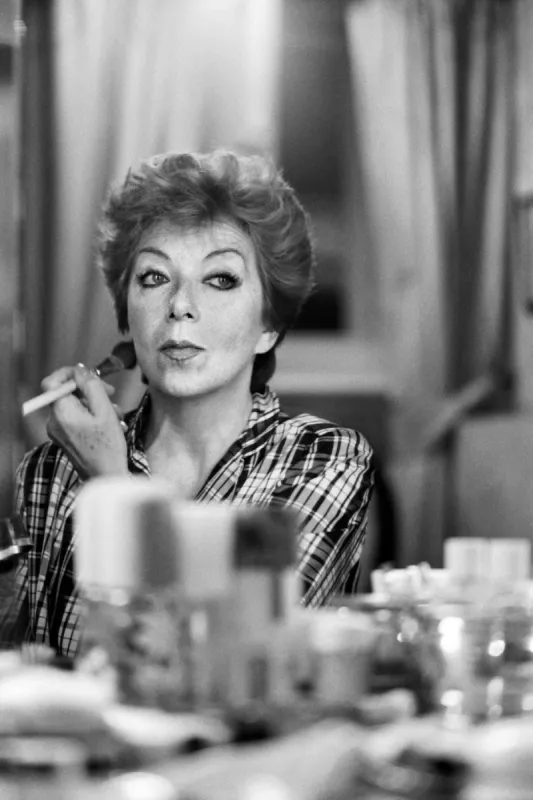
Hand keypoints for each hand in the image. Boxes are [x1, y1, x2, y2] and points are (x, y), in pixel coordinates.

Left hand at [43, 364, 129, 479]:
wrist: (105, 476)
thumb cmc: (108, 446)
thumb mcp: (105, 410)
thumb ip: (91, 386)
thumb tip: (80, 370)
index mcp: (62, 412)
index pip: (51, 382)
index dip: (68, 373)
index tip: (88, 375)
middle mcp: (54, 421)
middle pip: (65, 393)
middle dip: (89, 389)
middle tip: (111, 392)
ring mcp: (57, 431)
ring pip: (73, 405)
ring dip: (94, 404)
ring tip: (114, 413)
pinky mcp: (64, 438)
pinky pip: (74, 418)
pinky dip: (90, 415)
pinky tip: (108, 423)